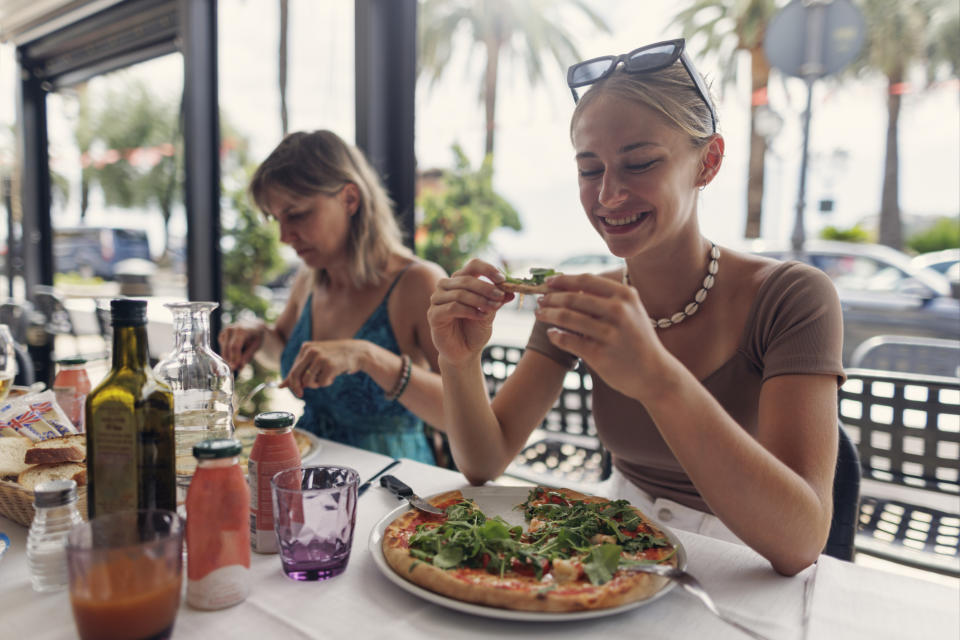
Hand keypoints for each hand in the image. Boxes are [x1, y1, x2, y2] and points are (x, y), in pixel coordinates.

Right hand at [218, 323, 265, 370]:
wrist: (252, 326)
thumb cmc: (255, 337)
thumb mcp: (256, 346)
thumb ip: (247, 356)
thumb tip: (239, 366)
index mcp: (241, 330)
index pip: (235, 346)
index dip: (234, 358)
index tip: (236, 368)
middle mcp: (231, 329)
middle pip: (228, 349)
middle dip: (230, 361)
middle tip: (235, 370)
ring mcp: (225, 332)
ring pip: (224, 350)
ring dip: (229, 359)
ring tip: (238, 363)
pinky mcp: (221, 336)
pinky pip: (223, 349)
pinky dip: (228, 355)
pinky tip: (236, 354)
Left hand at [280, 339, 366, 397]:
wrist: (356, 352)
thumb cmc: (334, 357)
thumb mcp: (315, 360)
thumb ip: (300, 371)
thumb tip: (281, 386)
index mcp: (305, 347)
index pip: (293, 369)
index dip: (292, 383)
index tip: (297, 391)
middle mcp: (311, 351)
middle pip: (295, 375)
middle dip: (296, 388)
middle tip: (300, 395)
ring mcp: (320, 358)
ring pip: (308, 382)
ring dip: (316, 384)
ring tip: (325, 378)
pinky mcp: (329, 365)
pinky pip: (321, 383)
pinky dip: (327, 382)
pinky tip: (333, 375)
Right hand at [427, 259, 512, 365]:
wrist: (465, 352)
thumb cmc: (475, 329)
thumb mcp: (490, 312)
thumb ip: (496, 300)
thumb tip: (510, 290)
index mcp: (460, 280)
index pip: (473, 265)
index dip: (488, 269)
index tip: (502, 279)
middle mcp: (446, 287)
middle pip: (467, 279)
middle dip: (487, 288)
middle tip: (501, 297)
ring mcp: (437, 300)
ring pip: (460, 293)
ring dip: (480, 300)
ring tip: (493, 309)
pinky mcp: (433, 315)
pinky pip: (453, 307)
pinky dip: (470, 311)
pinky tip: (481, 317)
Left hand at [534, 273, 664, 400]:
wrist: (655, 374)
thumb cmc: (637, 339)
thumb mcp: (631, 311)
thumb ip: (606, 297)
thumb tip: (570, 284)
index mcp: (625, 295)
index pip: (586, 280)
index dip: (563, 280)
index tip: (547, 282)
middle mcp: (619, 311)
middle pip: (573, 298)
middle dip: (552, 297)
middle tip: (540, 300)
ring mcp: (610, 334)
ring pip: (567, 318)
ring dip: (548, 314)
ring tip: (539, 314)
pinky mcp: (600, 355)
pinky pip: (569, 341)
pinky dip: (555, 336)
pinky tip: (551, 334)